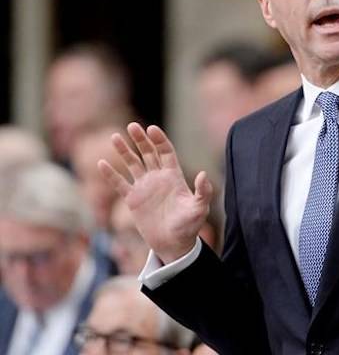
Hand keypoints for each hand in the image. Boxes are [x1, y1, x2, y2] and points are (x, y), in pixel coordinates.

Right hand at [98, 122, 213, 263]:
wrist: (173, 243)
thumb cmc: (189, 226)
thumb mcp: (199, 208)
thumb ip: (203, 192)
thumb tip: (203, 174)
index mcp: (174, 176)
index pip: (166, 152)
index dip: (159, 140)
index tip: (152, 129)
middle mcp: (158, 177)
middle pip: (148, 152)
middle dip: (140, 139)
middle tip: (132, 126)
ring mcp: (144, 187)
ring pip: (133, 163)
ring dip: (124, 151)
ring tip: (115, 137)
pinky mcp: (133, 199)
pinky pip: (120, 183)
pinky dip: (111, 174)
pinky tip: (102, 163)